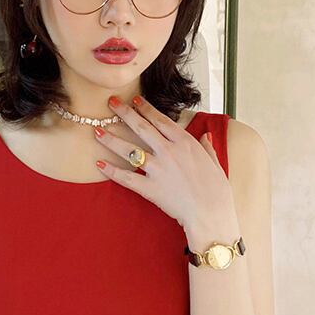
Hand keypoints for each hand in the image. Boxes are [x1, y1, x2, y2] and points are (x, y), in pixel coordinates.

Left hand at [92, 95, 235, 231]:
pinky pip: (126, 177)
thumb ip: (207, 147)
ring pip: (129, 150)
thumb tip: (205, 136)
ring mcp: (157, 169)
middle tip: (111, 103)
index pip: (160, 120)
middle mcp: (168, 151)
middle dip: (124, 113)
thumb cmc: (217, 190)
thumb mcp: (215, 162)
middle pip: (141, 128)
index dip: (145, 108)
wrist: (211, 214)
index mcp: (185, 142)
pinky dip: (112, 171)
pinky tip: (99, 164)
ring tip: (96, 131)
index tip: (134, 99)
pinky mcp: (150, 188)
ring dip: (111, 139)